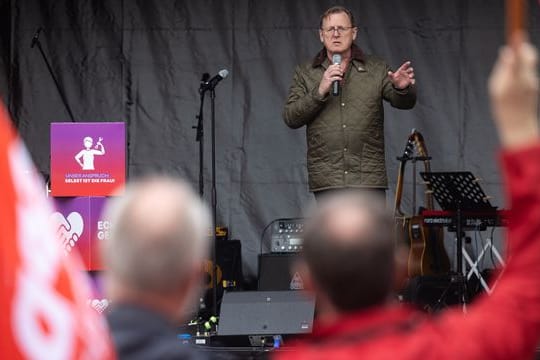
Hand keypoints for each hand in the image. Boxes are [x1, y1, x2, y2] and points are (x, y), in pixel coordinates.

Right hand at [318, 63, 342, 95]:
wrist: (322, 89)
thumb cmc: (326, 83)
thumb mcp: (328, 77)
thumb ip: (331, 74)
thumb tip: (338, 71)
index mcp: (326, 72)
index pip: (331, 66)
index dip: (336, 65)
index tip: (340, 67)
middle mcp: (326, 74)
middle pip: (333, 68)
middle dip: (338, 69)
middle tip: (342, 71)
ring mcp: (327, 77)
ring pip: (333, 72)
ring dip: (339, 72)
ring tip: (341, 74)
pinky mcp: (328, 81)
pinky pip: (334, 78)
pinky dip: (338, 78)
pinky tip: (340, 79)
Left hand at [388, 61, 414, 89]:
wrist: (397, 86)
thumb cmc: (395, 80)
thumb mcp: (392, 77)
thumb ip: (391, 75)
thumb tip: (389, 72)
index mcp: (401, 70)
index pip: (404, 66)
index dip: (406, 64)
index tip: (409, 62)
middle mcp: (405, 73)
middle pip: (409, 69)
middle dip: (410, 69)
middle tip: (410, 70)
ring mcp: (408, 77)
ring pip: (411, 74)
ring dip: (411, 75)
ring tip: (410, 76)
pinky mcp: (409, 81)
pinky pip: (412, 80)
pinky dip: (413, 81)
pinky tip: (412, 83)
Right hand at [489, 32, 538, 148]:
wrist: (518, 125)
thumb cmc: (503, 107)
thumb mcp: (496, 88)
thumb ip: (502, 68)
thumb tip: (507, 52)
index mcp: (516, 79)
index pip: (519, 58)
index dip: (518, 46)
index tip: (518, 34)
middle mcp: (529, 78)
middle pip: (528, 56)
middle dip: (521, 50)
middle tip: (511, 53)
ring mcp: (534, 82)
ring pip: (527, 65)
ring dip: (518, 65)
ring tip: (507, 84)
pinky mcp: (535, 85)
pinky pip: (527, 73)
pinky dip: (520, 75)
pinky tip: (513, 89)